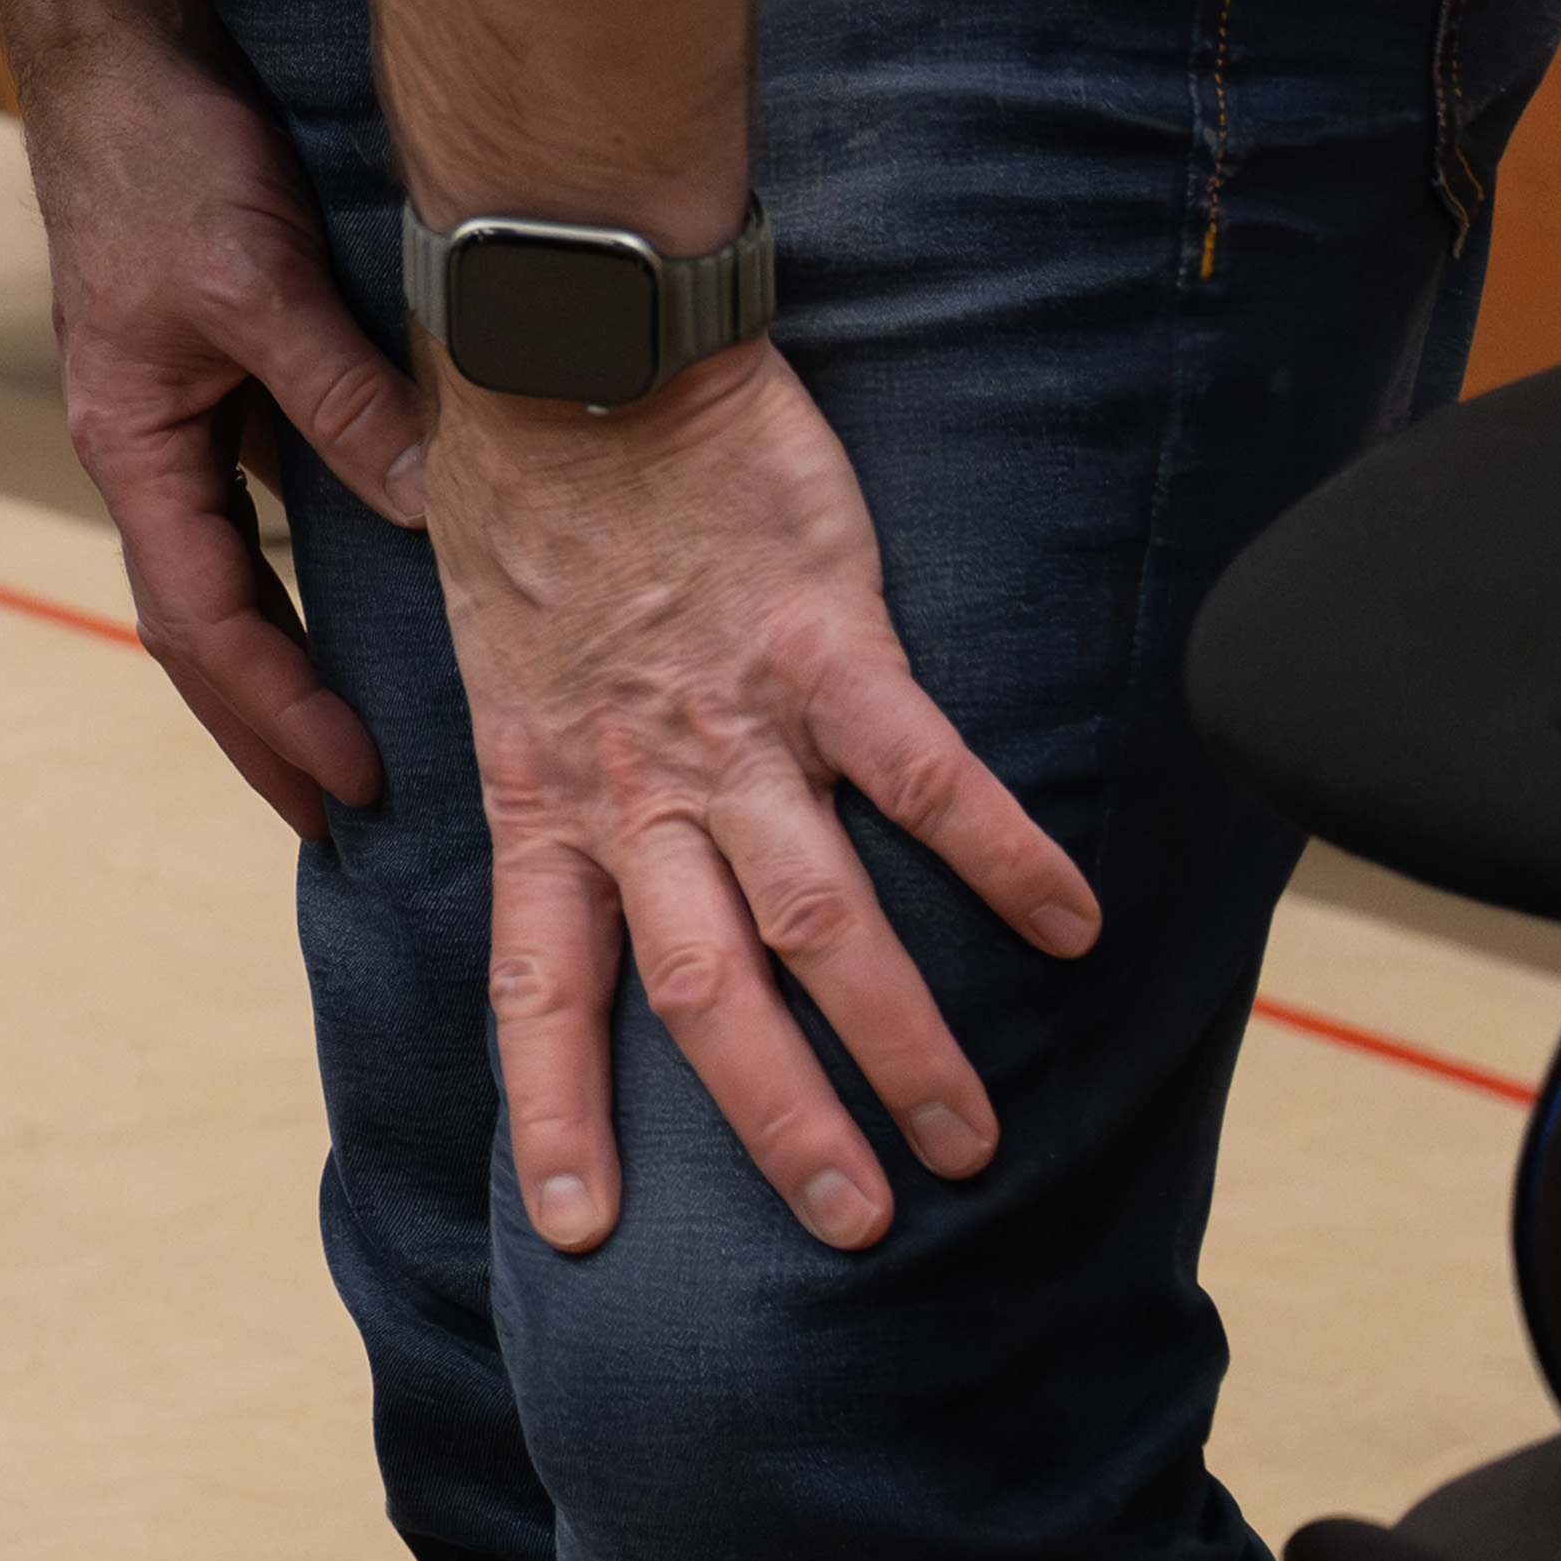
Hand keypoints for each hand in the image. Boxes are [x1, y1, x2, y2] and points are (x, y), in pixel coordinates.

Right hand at [14, 31, 423, 839]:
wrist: (120, 52)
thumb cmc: (162, 158)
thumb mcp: (254, 280)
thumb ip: (340, 396)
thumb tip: (435, 513)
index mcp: (131, 445)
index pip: (205, 621)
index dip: (279, 711)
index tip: (358, 787)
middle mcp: (147, 446)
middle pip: (202, 623)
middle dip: (264, 726)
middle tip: (345, 821)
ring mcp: (180, 411)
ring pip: (232, 568)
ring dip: (286, 657)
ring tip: (360, 737)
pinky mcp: (220, 368)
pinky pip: (266, 499)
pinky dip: (313, 567)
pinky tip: (379, 589)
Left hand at [419, 340, 1098, 1258]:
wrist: (566, 334)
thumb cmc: (521, 477)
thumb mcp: (489, 645)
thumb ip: (543, 746)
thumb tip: (553, 814)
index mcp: (540, 782)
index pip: (540, 982)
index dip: (563, 1105)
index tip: (582, 1225)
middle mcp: (633, 776)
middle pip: (703, 988)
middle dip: (777, 1119)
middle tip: (852, 1224)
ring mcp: (731, 715)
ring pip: (821, 916)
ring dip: (899, 1036)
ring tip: (968, 1136)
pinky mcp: (824, 637)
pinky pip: (924, 772)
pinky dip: (1001, 855)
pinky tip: (1072, 928)